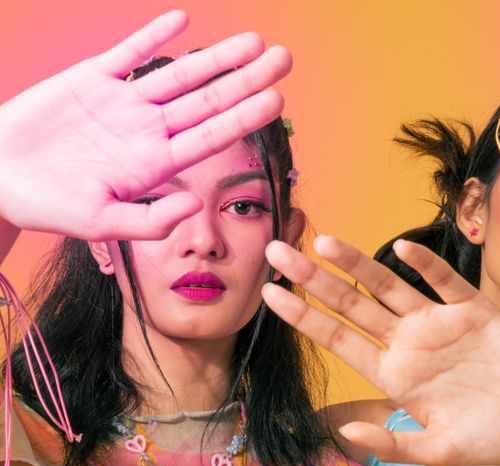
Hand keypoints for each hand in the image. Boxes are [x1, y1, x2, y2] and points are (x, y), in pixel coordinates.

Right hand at [0, 11, 290, 241]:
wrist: (3, 177)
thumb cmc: (50, 208)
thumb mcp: (102, 223)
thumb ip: (150, 218)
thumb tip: (195, 203)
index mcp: (154, 166)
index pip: (210, 137)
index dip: (244, 116)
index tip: (277, 100)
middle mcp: (146, 132)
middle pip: (207, 101)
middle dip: (246, 80)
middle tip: (284, 59)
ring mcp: (122, 104)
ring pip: (179, 75)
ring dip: (215, 57)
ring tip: (253, 40)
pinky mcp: (92, 80)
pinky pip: (129, 54)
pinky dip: (154, 36)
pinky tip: (183, 21)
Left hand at [263, 235, 499, 465]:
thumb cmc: (491, 440)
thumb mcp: (439, 451)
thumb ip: (394, 443)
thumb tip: (347, 434)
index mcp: (394, 377)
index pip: (339, 342)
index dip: (304, 319)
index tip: (269, 296)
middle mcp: (409, 345)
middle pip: (352, 307)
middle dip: (314, 281)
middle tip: (276, 254)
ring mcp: (439, 324)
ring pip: (390, 287)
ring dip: (358, 265)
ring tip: (323, 242)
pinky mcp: (474, 311)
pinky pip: (445, 282)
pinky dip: (425, 266)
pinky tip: (401, 252)